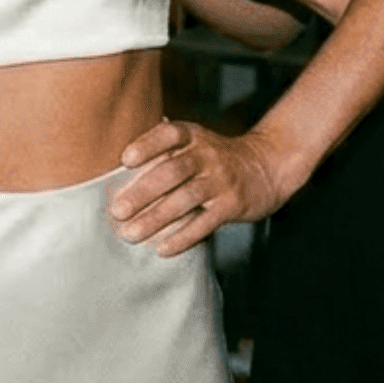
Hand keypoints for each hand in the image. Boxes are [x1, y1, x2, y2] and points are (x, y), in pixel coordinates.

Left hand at [109, 118, 289, 255]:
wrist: (266, 166)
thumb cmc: (216, 157)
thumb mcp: (195, 142)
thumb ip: (164, 150)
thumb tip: (118, 169)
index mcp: (193, 136)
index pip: (169, 134)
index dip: (147, 145)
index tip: (125, 160)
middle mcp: (207, 155)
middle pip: (172, 172)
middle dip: (142, 192)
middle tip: (117, 211)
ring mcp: (221, 180)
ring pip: (185, 200)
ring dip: (155, 218)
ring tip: (131, 233)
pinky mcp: (232, 205)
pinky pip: (205, 223)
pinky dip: (182, 237)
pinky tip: (161, 248)